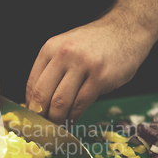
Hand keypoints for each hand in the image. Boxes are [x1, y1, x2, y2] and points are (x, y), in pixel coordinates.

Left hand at [25, 15, 155, 124]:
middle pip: (42, 95)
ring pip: (60, 102)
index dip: (30, 106)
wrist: (126, 29)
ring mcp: (83, 65)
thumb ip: (52, 70)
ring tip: (58, 127)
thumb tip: (38, 102)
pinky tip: (73, 120)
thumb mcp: (66, 48)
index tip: (33, 119)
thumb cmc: (95, 43)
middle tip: (43, 128)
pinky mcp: (100, 77)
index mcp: (50, 48)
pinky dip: (74, 117)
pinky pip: (80, 104)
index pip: (32, 84)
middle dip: (41, 116)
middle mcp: (64, 55)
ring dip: (57, 120)